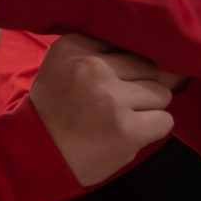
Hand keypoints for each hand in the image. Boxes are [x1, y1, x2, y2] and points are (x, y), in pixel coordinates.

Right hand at [30, 34, 174, 185]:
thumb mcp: (61, 66)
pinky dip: (151, 130)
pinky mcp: (127, 129)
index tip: (106, 82)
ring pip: (161, 94)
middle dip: (137, 87)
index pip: (125, 44)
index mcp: (73, 47)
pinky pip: (165, 121)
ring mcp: (111, 99)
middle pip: (148, 68)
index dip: (122, 67)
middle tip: (113, 106)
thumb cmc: (54, 110)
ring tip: (120, 120)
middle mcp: (91, 67)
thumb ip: (96, 52)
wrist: (36, 155)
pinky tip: (127, 135)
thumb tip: (149, 48)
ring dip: (146, 109)